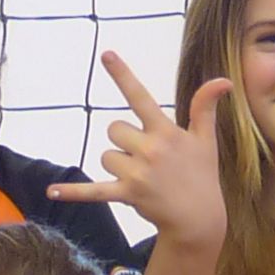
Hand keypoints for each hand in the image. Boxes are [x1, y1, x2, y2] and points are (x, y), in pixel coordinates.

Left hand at [55, 49, 232, 251]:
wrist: (199, 219)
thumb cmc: (201, 175)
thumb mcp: (205, 140)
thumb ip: (205, 107)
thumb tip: (223, 80)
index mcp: (165, 131)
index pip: (140, 96)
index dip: (123, 75)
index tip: (106, 55)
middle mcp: (150, 149)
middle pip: (113, 129)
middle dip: (123, 140)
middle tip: (146, 157)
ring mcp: (137, 173)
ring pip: (106, 155)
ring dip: (118, 164)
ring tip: (141, 178)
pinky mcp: (127, 194)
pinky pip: (93, 191)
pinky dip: (73, 193)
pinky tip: (51, 192)